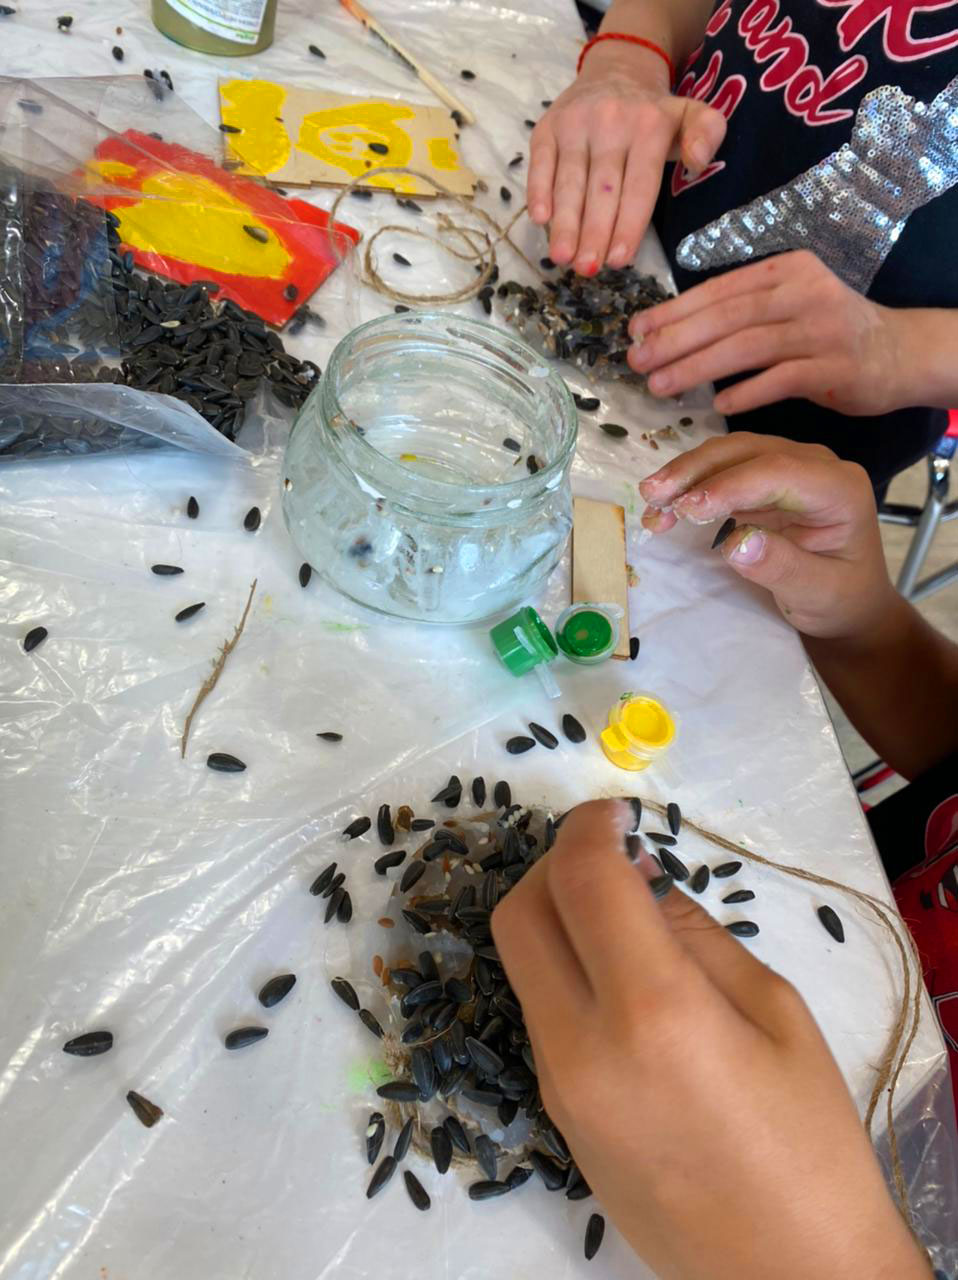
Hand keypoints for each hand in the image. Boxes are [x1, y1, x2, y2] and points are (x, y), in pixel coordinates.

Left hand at [492, 800, 930, 1279]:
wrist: (788, 1274)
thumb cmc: (810, 1141)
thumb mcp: (775, 1012)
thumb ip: (695, 933)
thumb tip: (639, 881)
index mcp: (653, 1012)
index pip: (583, 880)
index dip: (590, 826)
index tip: (614, 813)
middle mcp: (582, 1046)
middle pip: (519, 915)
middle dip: (552, 863)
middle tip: (607, 856)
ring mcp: (556, 1087)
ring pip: (521, 964)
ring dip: (554, 917)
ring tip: (620, 918)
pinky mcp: (554, 1115)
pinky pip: (538, 1013)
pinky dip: (562, 971)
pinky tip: (617, 980)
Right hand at [528, 44, 725, 274]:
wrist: (617, 68)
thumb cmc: (653, 113)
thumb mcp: (691, 114)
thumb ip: (706, 134)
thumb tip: (698, 162)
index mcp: (649, 126)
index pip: (639, 184)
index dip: (629, 224)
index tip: (620, 260)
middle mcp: (611, 122)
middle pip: (602, 188)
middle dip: (594, 232)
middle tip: (588, 269)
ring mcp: (575, 124)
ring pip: (570, 181)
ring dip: (565, 222)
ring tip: (562, 257)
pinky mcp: (548, 127)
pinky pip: (541, 163)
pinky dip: (538, 191)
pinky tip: (540, 219)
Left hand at [629, 250, 908, 415]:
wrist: (898, 353)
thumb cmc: (829, 333)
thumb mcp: (789, 305)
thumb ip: (742, 311)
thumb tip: (672, 331)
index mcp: (785, 271)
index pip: (719, 289)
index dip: (674, 310)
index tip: (636, 330)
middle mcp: (803, 293)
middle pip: (728, 316)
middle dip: (676, 339)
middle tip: (637, 360)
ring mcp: (821, 329)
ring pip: (748, 347)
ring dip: (698, 367)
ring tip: (660, 385)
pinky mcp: (834, 367)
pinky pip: (781, 379)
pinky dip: (747, 391)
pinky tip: (717, 403)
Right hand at [639, 433, 895, 637]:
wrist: (848, 602)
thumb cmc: (839, 599)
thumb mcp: (818, 594)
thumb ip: (781, 567)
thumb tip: (735, 542)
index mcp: (840, 488)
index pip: (778, 472)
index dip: (729, 485)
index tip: (686, 508)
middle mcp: (817, 465)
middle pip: (749, 451)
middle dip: (697, 470)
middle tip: (653, 495)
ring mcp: (790, 466)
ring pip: (731, 453)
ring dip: (688, 472)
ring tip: (651, 499)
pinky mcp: (766, 478)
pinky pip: (724, 469)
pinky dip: (692, 483)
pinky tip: (665, 503)